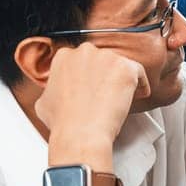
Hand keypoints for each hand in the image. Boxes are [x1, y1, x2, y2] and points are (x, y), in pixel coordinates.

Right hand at [33, 43, 147, 150]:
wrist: (80, 133)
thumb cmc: (63, 122)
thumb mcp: (45, 101)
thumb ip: (52, 89)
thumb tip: (55, 92)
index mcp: (64, 57)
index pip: (82, 61)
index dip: (90, 75)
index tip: (94, 86)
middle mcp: (84, 52)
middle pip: (102, 60)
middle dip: (105, 75)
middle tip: (108, 93)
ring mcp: (106, 58)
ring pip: (120, 65)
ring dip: (121, 80)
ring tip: (121, 98)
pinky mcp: (125, 68)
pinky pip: (138, 71)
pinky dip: (141, 83)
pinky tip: (138, 94)